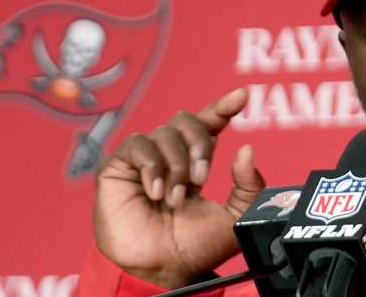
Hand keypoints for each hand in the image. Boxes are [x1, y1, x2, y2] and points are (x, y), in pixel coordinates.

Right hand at [92, 88, 264, 287]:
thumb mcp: (235, 217)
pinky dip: (152, 166)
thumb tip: (247, 150)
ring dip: (176, 165)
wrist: (161, 269)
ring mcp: (143, 160)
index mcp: (194, 163)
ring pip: (165, 133)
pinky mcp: (117, 167)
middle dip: (199, 145)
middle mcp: (168, 156)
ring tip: (174, 198)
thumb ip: (248, 186)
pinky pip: (138, 145)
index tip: (243, 97)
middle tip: (201, 178)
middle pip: (187, 121)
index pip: (208, 124)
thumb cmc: (194, 247)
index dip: (223, 106)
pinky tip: (155, 191)